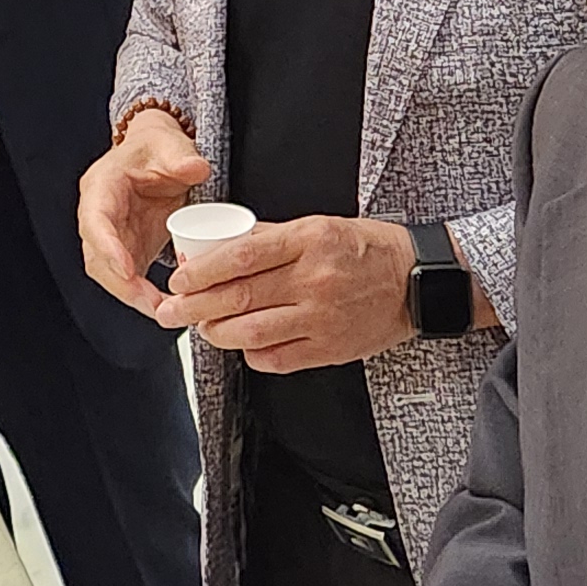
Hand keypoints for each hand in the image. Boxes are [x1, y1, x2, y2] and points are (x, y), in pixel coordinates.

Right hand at [77, 107, 209, 311]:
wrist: (157, 156)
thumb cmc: (156, 149)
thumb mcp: (169, 145)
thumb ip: (181, 156)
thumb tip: (196, 169)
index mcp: (101, 187)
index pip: (95, 221)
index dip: (107, 248)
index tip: (127, 270)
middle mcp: (98, 217)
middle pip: (97, 258)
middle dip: (122, 285)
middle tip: (152, 304)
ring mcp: (111, 238)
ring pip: (109, 275)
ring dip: (133, 296)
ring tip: (164, 311)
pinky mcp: (127, 251)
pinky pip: (128, 279)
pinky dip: (145, 295)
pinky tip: (168, 307)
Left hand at [165, 213, 415, 370]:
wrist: (416, 281)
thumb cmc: (364, 249)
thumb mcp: (318, 226)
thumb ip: (269, 237)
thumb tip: (216, 247)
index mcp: (309, 241)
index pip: (242, 257)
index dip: (202, 271)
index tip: (179, 279)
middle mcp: (314, 280)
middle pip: (240, 297)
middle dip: (195, 307)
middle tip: (170, 311)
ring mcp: (323, 317)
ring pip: (253, 332)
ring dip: (218, 333)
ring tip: (202, 328)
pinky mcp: (330, 348)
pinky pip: (278, 358)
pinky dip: (251, 354)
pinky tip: (242, 344)